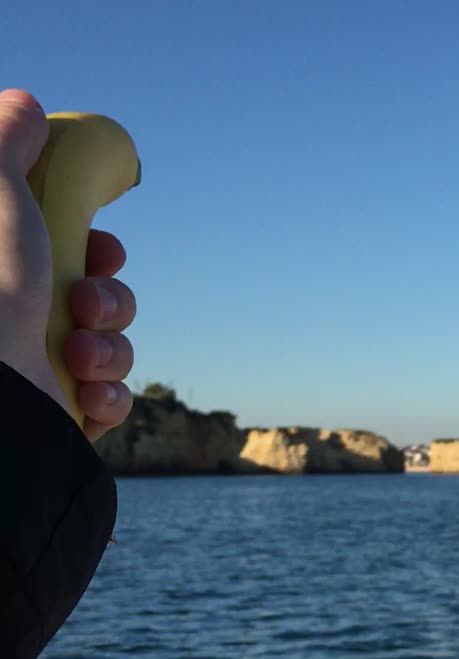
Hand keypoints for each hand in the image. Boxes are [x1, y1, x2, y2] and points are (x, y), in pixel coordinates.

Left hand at [0, 88, 135, 441]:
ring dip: (110, 346)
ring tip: (79, 354)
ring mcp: (32, 373)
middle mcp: (11, 323)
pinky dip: (108, 395)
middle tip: (86, 299)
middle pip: (98, 297)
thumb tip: (26, 104)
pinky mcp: (55, 418)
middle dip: (109, 296)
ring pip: (112, 348)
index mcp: (3, 278)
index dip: (96, 245)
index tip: (100, 244)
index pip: (63, 253)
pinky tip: (84, 394)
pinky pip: (112, 399)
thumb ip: (5, 140)